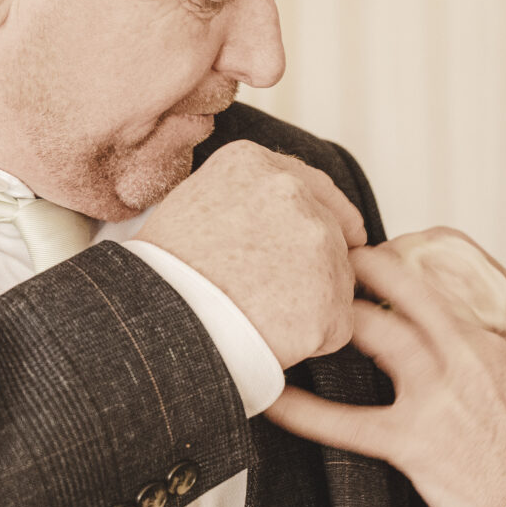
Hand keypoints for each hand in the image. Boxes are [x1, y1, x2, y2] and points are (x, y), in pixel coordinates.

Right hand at [137, 141, 364, 367]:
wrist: (157, 324)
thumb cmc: (162, 272)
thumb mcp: (195, 202)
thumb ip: (248, 197)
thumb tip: (287, 211)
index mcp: (256, 166)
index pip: (315, 186)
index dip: (330, 212)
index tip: (349, 230)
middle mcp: (293, 195)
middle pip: (330, 234)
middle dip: (314, 264)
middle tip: (272, 293)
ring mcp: (317, 247)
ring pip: (337, 280)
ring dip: (312, 301)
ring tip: (262, 317)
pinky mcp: (329, 302)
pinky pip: (335, 324)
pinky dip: (313, 338)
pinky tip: (274, 340)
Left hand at [264, 244, 505, 506]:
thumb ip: (466, 358)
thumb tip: (424, 344)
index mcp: (482, 342)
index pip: (425, 289)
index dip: (383, 269)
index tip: (353, 261)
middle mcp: (461, 355)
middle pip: (396, 295)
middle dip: (350, 278)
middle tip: (314, 271)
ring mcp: (437, 395)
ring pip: (374, 334)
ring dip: (331, 321)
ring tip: (294, 311)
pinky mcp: (415, 441)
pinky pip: (346, 421)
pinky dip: (304, 411)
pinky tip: (273, 401)